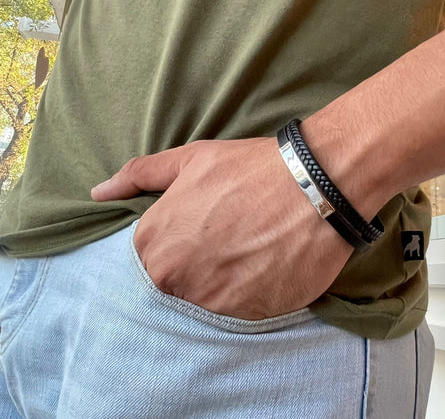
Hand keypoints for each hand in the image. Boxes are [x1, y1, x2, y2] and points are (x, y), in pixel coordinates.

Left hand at [91, 137, 353, 319]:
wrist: (314, 184)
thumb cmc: (249, 168)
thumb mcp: (190, 160)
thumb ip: (139, 176)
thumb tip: (98, 192)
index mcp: (154, 246)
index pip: (149, 260)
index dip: (177, 243)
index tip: (200, 231)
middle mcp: (178, 282)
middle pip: (178, 283)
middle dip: (198, 265)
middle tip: (228, 239)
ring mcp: (216, 303)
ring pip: (210, 300)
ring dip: (226, 280)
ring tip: (251, 248)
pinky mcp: (253, 315)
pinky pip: (243, 310)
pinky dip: (253, 291)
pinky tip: (267, 262)